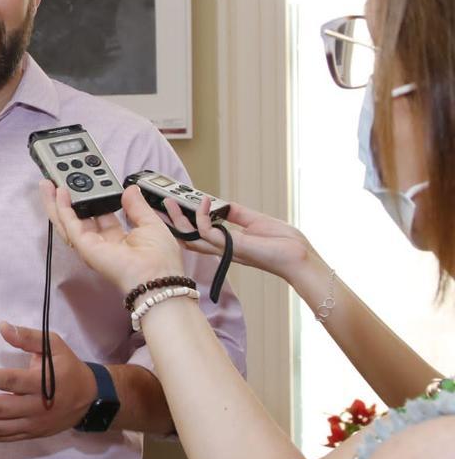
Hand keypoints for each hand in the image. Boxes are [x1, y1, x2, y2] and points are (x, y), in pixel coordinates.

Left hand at [0, 322, 94, 441]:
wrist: (90, 399)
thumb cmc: (68, 367)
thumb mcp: (54, 345)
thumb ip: (28, 337)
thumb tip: (2, 326)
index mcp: (41, 382)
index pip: (9, 381)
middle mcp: (35, 406)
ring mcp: (32, 423)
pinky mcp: (30, 433)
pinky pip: (3, 438)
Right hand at [43, 181, 183, 292]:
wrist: (157, 277)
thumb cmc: (160, 259)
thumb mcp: (151, 223)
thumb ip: (137, 207)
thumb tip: (130, 190)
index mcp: (118, 239)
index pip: (100, 215)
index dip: (94, 198)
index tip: (90, 182)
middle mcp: (101, 243)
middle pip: (79, 217)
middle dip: (69, 198)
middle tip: (61, 179)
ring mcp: (90, 246)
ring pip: (66, 222)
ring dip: (56, 202)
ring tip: (49, 183)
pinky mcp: (84, 246)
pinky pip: (69, 224)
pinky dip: (61, 208)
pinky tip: (59, 193)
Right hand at [164, 197, 320, 282]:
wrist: (299, 257)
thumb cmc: (284, 244)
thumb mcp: (256, 222)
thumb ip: (236, 214)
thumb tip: (222, 204)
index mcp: (227, 244)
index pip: (197, 235)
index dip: (182, 222)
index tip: (173, 207)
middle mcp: (222, 249)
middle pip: (187, 238)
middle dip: (171, 223)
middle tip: (159, 206)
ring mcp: (225, 249)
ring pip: (190, 236)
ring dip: (177, 218)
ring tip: (169, 202)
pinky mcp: (231, 246)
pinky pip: (207, 231)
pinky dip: (202, 215)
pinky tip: (204, 202)